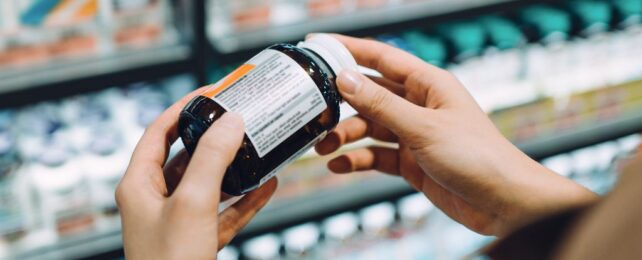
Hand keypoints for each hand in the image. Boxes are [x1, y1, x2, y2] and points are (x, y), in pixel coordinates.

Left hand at [116, 89, 276, 258]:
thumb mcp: (192, 203)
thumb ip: (212, 160)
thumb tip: (231, 122)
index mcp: (139, 186)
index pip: (157, 133)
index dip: (183, 110)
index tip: (210, 94)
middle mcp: (155, 201)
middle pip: (186, 157)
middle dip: (215, 138)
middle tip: (239, 118)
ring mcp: (178, 222)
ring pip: (209, 185)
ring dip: (235, 168)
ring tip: (259, 147)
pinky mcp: (199, 241)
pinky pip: (225, 212)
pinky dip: (246, 199)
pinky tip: (268, 185)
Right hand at [316, 35, 597, 235]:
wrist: (503, 203)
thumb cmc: (479, 157)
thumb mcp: (423, 128)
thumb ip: (382, 105)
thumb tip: (345, 79)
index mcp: (429, 84)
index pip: (382, 58)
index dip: (349, 50)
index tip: (319, 47)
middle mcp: (420, 106)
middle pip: (370, 95)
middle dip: (342, 104)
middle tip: (315, 112)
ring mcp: (414, 134)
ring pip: (370, 128)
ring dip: (346, 136)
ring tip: (324, 146)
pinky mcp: (411, 162)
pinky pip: (376, 156)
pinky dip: (358, 159)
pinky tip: (340, 165)